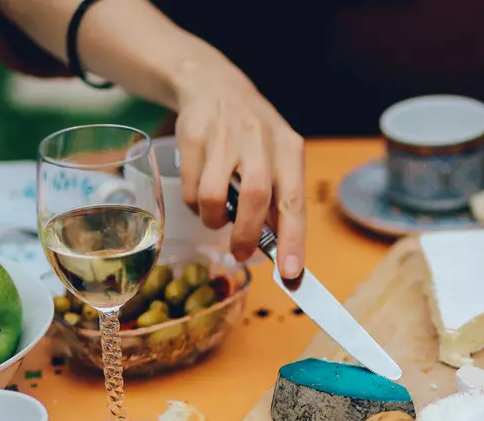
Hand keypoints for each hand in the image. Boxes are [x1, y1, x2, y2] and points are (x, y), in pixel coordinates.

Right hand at [173, 69, 306, 277]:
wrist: (212, 84)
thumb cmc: (253, 135)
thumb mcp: (277, 157)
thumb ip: (280, 197)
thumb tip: (282, 250)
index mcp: (289, 149)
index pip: (294, 201)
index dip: (293, 241)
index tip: (291, 273)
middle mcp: (259, 141)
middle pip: (256, 198)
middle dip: (247, 235)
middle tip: (240, 253)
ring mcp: (224, 137)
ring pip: (213, 197)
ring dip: (214, 219)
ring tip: (217, 217)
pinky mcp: (192, 137)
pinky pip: (189, 189)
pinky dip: (194, 204)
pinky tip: (201, 195)